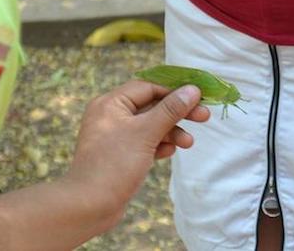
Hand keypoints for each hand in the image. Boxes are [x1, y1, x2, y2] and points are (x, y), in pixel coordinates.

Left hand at [65, 81, 209, 211]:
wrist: (89, 205)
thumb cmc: (115, 164)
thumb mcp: (146, 133)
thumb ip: (170, 110)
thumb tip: (192, 90)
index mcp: (111, 103)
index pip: (148, 87)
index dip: (174, 91)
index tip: (199, 96)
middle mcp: (111, 116)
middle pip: (152, 106)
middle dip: (178, 113)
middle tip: (205, 116)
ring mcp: (116, 136)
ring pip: (151, 126)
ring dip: (171, 131)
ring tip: (188, 143)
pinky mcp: (121, 154)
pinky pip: (145, 142)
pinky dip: (159, 145)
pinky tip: (169, 152)